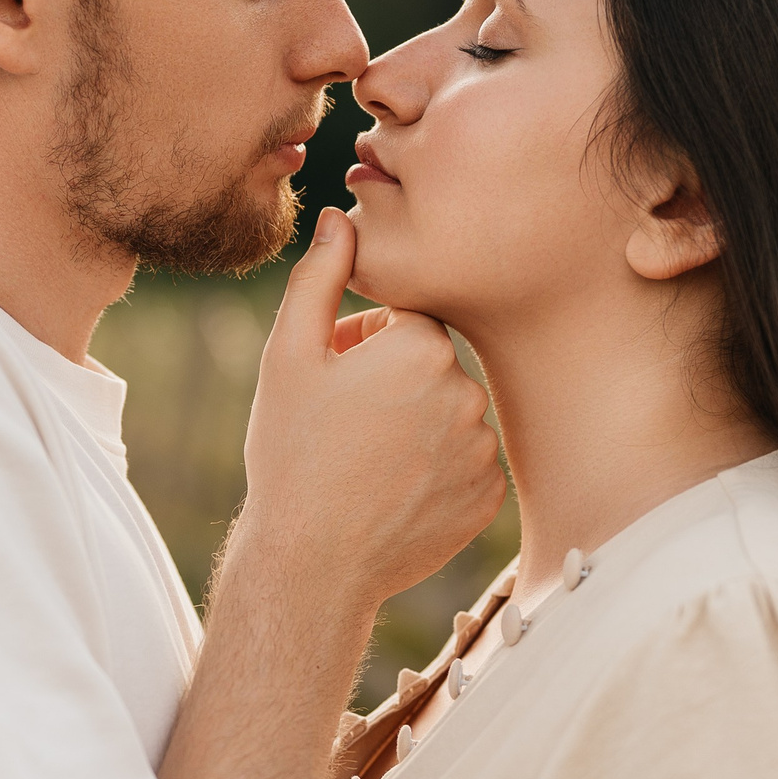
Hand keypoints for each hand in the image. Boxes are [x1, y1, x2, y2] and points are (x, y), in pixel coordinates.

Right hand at [231, 207, 506, 610]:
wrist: (311, 563)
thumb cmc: (291, 453)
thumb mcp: (288, 356)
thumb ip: (320, 276)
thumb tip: (343, 215)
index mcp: (421, 345)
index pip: (405, 320)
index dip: (363, 346)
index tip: (336, 381)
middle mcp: (466, 391)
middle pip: (431, 366)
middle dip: (393, 384)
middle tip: (344, 426)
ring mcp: (482, 448)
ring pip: (449, 416)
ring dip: (417, 428)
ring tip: (366, 464)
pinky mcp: (488, 497)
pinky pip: (465, 465)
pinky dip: (436, 473)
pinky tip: (394, 493)